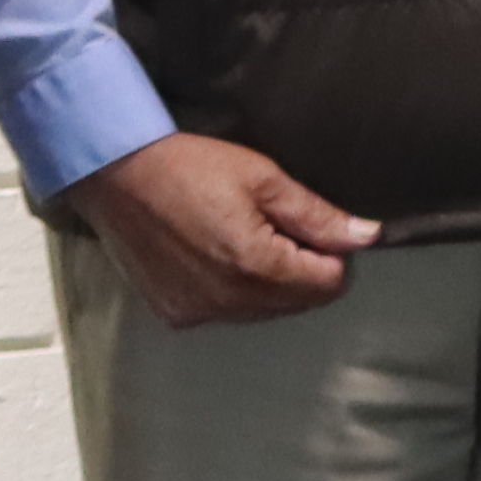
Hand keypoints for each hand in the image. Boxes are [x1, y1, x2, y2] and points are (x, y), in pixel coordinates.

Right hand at [77, 131, 380, 329]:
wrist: (114, 174)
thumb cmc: (187, 167)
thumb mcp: (263, 178)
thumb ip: (318, 216)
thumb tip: (367, 237)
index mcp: (256, 267)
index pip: (329, 285)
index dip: (331, 254)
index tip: (310, 226)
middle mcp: (227, 301)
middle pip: (299, 303)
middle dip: (302, 269)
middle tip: (274, 225)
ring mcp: (198, 311)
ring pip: (264, 311)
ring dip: (268, 282)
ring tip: (240, 235)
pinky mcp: (175, 313)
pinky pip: (226, 312)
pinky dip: (232, 290)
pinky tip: (212, 253)